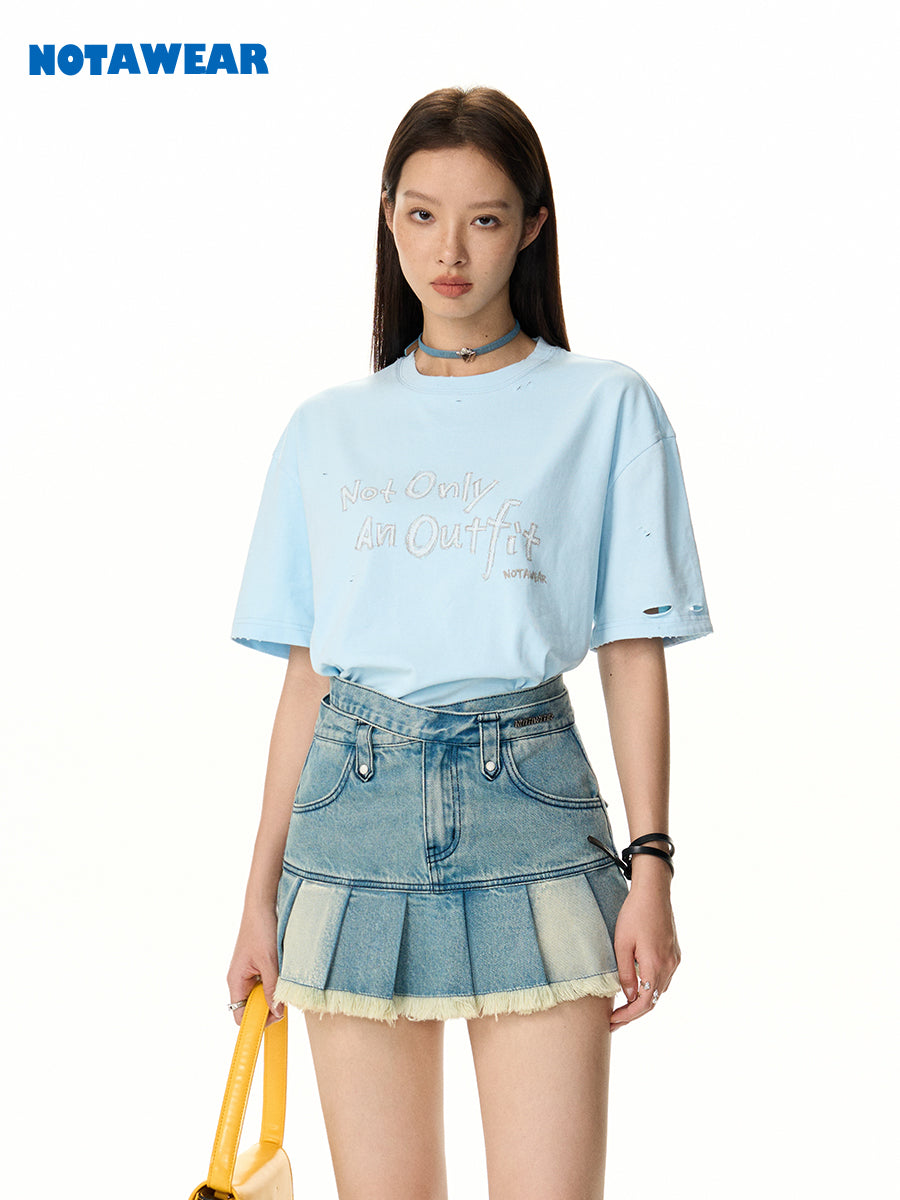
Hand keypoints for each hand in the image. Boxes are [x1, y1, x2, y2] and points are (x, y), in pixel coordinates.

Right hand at [226, 905, 283, 1027]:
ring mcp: (248, 972)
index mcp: (236, 981)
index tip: (276, 1018)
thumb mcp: (269, 963)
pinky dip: (276, 981)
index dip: (257, 1021)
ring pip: (261, 994)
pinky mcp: (257, 965)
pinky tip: (284, 971)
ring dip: (274, 992)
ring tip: (285, 979)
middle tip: (285, 996)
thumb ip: (272, 989)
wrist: (262, 905)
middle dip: (269, 1006)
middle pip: (252, 1007)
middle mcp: (240, 979)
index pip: (240, 1015)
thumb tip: (277, 1012)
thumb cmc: (261, 930)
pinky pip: (265, 981)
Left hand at [610, 873, 680, 1030]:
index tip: (613, 1022)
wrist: (654, 892)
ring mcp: (674, 960)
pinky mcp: (675, 954)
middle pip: (654, 1001)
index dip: (629, 1016)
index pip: (644, 1003)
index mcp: (655, 965)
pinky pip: (664, 979)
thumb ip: (625, 973)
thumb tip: (629, 997)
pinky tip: (638, 989)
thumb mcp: (622, 943)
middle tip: (615, 1022)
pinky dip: (651, 988)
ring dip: (643, 1002)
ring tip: (623, 1009)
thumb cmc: (634, 914)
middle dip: (634, 1014)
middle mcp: (669, 966)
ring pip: (660, 991)